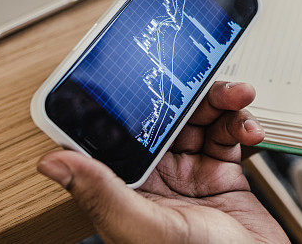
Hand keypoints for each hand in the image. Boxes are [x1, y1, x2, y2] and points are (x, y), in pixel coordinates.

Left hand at [37, 81, 288, 243]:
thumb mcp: (144, 228)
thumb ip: (103, 193)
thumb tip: (52, 161)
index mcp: (128, 189)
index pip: (121, 133)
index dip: (129, 102)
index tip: (139, 73)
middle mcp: (157, 177)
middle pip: (167, 117)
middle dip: (188, 94)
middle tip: (203, 79)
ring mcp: (191, 173)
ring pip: (201, 119)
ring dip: (222, 102)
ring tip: (239, 96)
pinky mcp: (223, 172)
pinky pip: (229, 133)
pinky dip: (241, 123)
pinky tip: (250, 127)